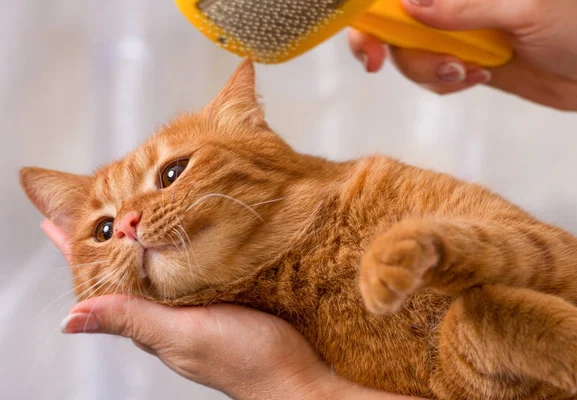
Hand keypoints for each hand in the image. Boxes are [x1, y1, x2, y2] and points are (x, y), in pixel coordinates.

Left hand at [42, 220, 424, 399]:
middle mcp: (172, 305)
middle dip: (110, 233)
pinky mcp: (229, 287)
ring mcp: (200, 296)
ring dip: (145, 232)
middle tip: (94, 198)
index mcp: (153, 316)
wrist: (297, 373)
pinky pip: (195, 259)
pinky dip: (182, 237)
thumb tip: (70, 318)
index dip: (78, 249)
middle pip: (129, 264)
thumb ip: (133, 321)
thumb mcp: (182, 336)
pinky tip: (186, 222)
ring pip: (163, 258)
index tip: (53, 218)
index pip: (103, 277)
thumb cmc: (242, 359)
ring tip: (132, 202)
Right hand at [348, 0, 576, 122]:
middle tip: (379, 63)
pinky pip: (430, 75)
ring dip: (426, 69)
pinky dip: (444, 83)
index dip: (374, 7)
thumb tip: (409, 5)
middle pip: (394, 20)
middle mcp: (453, 4)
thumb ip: (466, 6)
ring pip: (409, 52)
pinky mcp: (461, 61)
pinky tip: (474, 78)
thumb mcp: (524, 9)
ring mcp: (456, 32)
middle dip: (387, 43)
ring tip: (464, 72)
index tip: (366, 31)